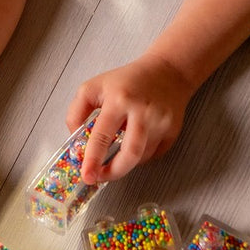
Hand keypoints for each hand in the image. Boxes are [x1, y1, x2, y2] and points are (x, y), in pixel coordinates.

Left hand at [66, 52, 194, 183]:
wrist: (167, 71)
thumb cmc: (127, 80)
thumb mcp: (94, 87)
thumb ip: (77, 112)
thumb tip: (76, 142)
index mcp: (119, 99)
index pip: (103, 136)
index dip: (93, 160)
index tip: (86, 176)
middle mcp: (142, 111)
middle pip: (130, 154)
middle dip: (113, 172)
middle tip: (100, 177)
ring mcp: (161, 122)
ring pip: (141, 157)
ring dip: (125, 162)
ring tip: (116, 154)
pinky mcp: (172, 130)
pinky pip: (153, 155)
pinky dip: (141, 156)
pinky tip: (134, 142)